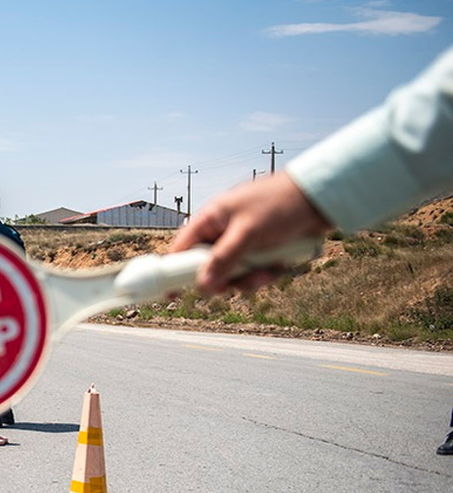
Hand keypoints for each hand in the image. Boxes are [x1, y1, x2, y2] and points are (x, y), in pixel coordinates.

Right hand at [169, 171, 330, 293]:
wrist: (321, 198)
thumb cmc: (280, 203)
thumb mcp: (248, 233)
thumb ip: (223, 259)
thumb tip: (202, 285)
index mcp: (211, 219)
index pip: (181, 248)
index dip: (173, 271)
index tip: (170, 294)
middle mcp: (223, 231)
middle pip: (208, 267)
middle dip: (224, 279)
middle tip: (231, 287)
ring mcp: (242, 242)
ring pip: (232, 274)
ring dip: (248, 279)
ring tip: (266, 272)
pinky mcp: (261, 251)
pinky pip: (253, 273)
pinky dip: (264, 274)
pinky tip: (279, 266)